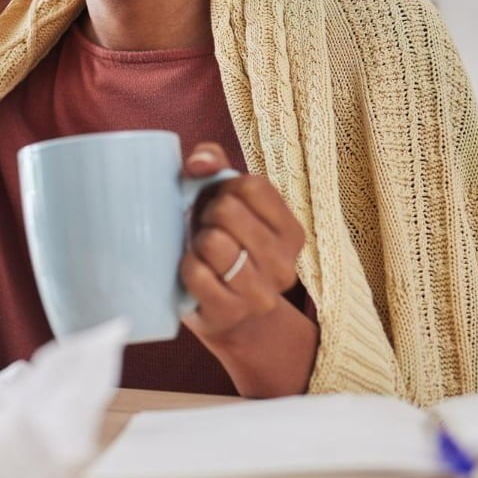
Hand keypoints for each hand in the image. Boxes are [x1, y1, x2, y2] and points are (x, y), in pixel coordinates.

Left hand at [178, 142, 306, 347]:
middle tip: (208, 232)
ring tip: (202, 252)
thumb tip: (199, 162)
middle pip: (228, 210)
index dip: (224, 188)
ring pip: (214, 242)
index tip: (221, 204)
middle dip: (208, 216)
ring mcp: (260, 292)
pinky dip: (186, 268)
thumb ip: (215, 165)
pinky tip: (195, 273)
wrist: (226, 315)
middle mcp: (284, 263)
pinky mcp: (231, 312)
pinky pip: (196, 273)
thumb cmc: (224, 245)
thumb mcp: (225, 200)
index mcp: (291, 231)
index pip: (252, 186)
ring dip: (197, 243)